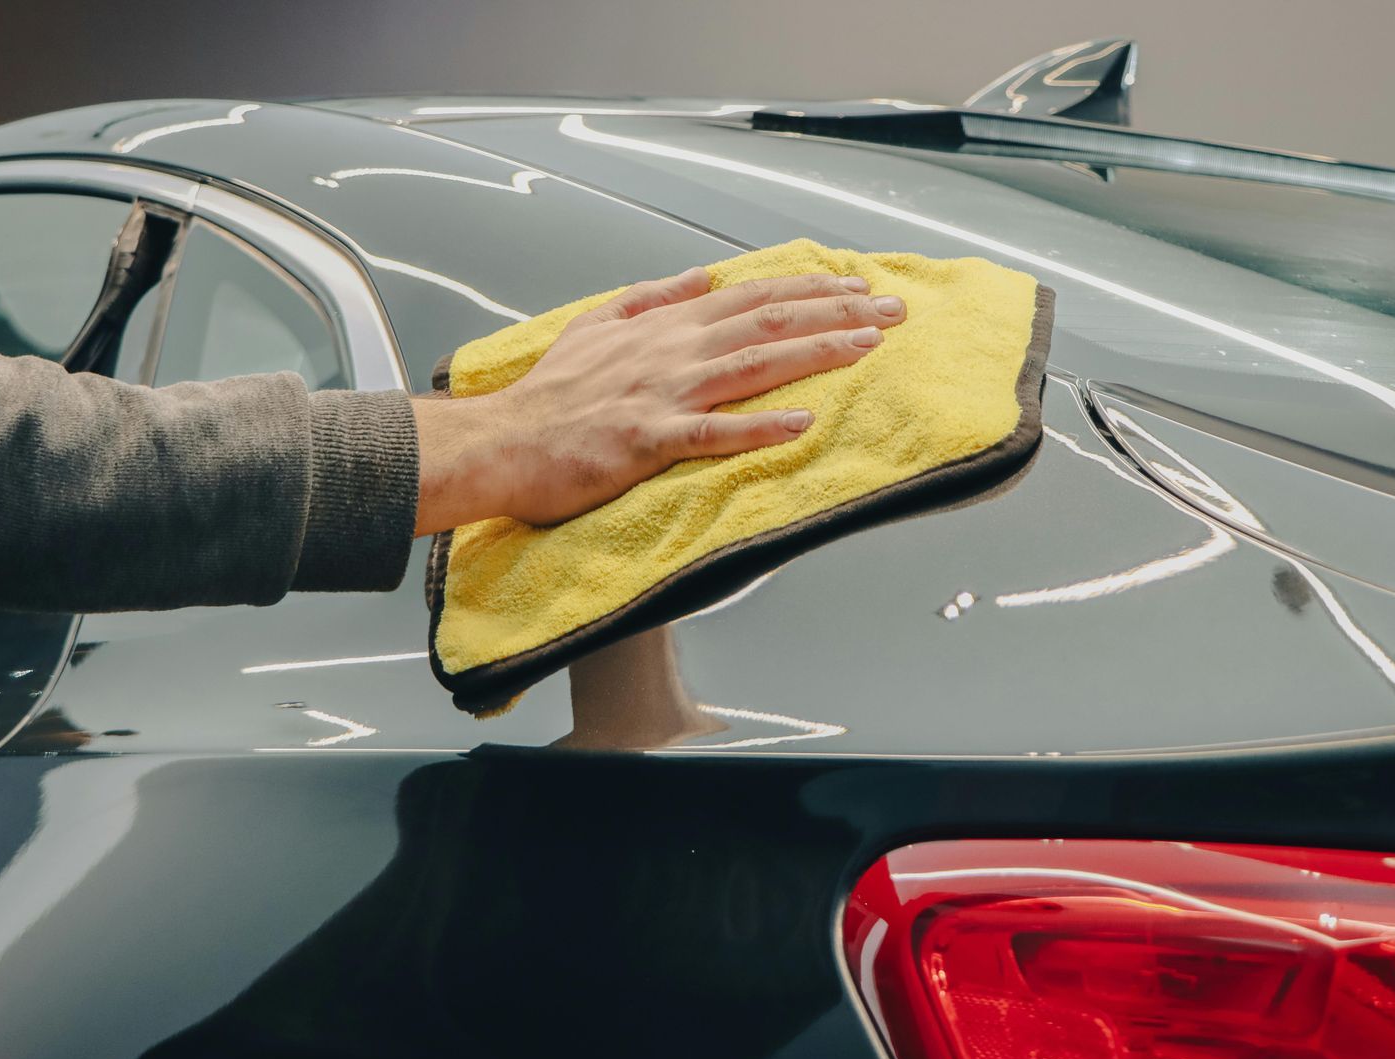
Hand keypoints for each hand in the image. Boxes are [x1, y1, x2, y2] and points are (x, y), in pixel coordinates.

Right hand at [412, 266, 905, 532]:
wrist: (501, 443)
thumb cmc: (546, 397)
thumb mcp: (594, 326)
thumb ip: (648, 299)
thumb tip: (695, 278)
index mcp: (664, 326)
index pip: (752, 297)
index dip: (811, 289)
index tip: (859, 287)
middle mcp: (672, 351)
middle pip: (769, 322)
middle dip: (837, 312)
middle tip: (893, 312)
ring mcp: (663, 394)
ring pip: (755, 365)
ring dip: (817, 353)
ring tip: (869, 348)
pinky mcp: (649, 439)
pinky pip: (715, 432)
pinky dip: (761, 426)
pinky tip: (803, 423)